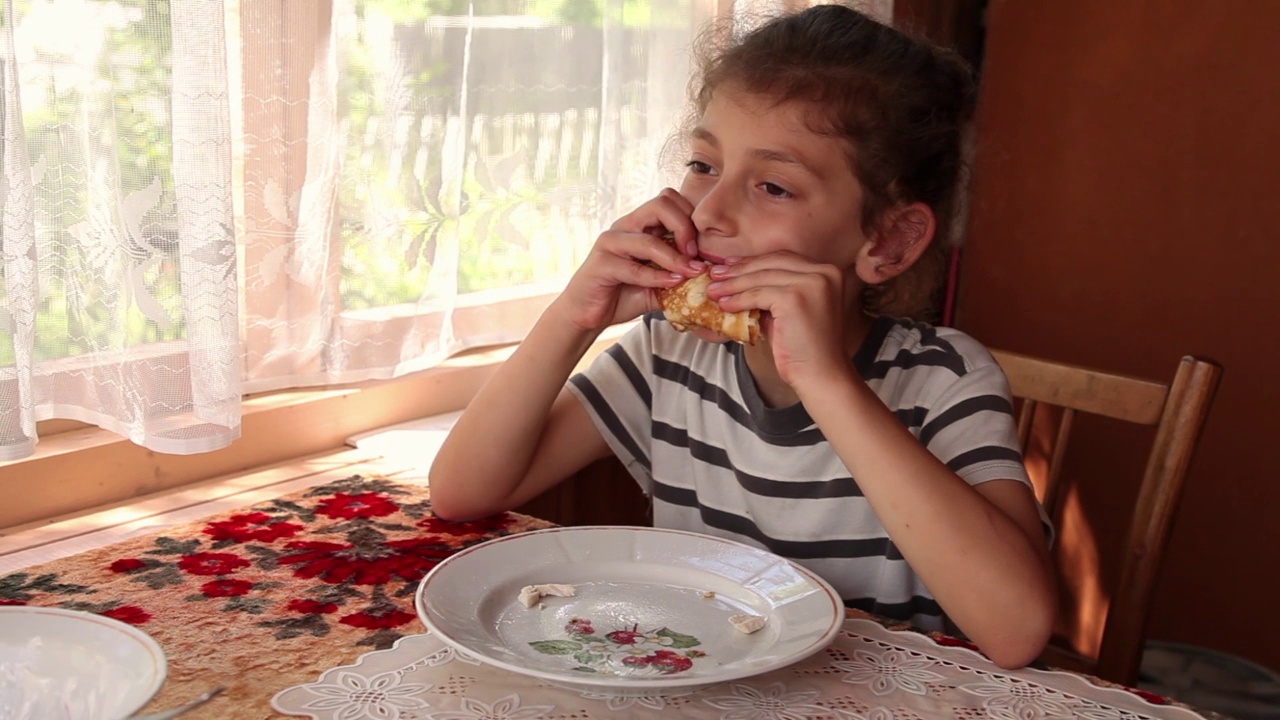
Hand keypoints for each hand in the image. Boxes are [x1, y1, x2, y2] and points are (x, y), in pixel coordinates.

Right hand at [552, 189, 705, 332]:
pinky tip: (671, 284)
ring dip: (674, 258)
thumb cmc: (625, 294)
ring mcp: (611, 242)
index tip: (700, 247)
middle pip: (661, 203)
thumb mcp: (660, 282)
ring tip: (690, 273)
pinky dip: (657, 277)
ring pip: (648, 239)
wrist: (589, 314)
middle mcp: (625, 226)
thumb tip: (712, 272)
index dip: (690, 218)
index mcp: (640, 224)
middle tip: (695, 254)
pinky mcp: (601, 264)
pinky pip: (633, 267)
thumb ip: (680, 273)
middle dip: (685, 228)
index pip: (669, 199)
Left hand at [705, 251, 853, 387]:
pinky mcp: (796, 298)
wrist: (820, 375)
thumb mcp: (789, 309)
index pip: (782, 258)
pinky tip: (725, 305)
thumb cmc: (803, 346)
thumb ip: (772, 291)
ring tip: (713, 291)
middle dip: (739, 269)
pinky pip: (758, 294)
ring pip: (761, 277)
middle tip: (715, 275)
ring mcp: (811, 283)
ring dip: (733, 285)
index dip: (754, 261)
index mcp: (827, 271)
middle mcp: (824, 272)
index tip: (730, 265)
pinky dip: (738, 299)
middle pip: (771, 262)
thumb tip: (736, 278)